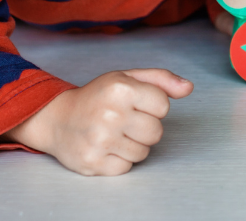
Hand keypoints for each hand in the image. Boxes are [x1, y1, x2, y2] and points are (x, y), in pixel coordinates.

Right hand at [4, 68, 192, 175]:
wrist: (57, 118)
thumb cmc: (97, 97)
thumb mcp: (127, 78)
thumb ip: (161, 80)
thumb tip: (188, 88)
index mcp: (121, 88)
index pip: (163, 105)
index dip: (153, 106)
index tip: (135, 103)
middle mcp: (110, 114)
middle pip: (156, 132)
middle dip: (146, 128)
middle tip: (125, 121)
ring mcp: (100, 140)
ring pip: (144, 152)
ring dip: (133, 145)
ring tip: (115, 133)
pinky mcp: (93, 162)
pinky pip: (127, 167)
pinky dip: (120, 160)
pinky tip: (106, 147)